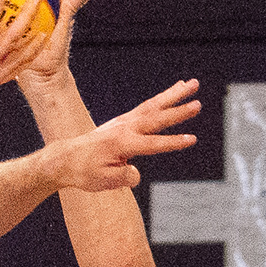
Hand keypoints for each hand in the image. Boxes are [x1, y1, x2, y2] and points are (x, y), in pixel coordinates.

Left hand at [40, 78, 202, 193]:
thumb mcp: (104, 182)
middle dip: (178, 112)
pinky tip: (177, 89)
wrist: (67, 158)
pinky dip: (164, 97)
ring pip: (154, 105)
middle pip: (156, 118)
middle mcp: (125, 128)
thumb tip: (137, 174)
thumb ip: (125, 178)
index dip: (173, 142)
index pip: (153, 144)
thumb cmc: (84, 172)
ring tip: (194, 84)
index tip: (192, 139)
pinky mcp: (125, 120)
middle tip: (199, 105)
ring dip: (175, 95)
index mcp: (122, 144)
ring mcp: (125, 121)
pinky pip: (148, 105)